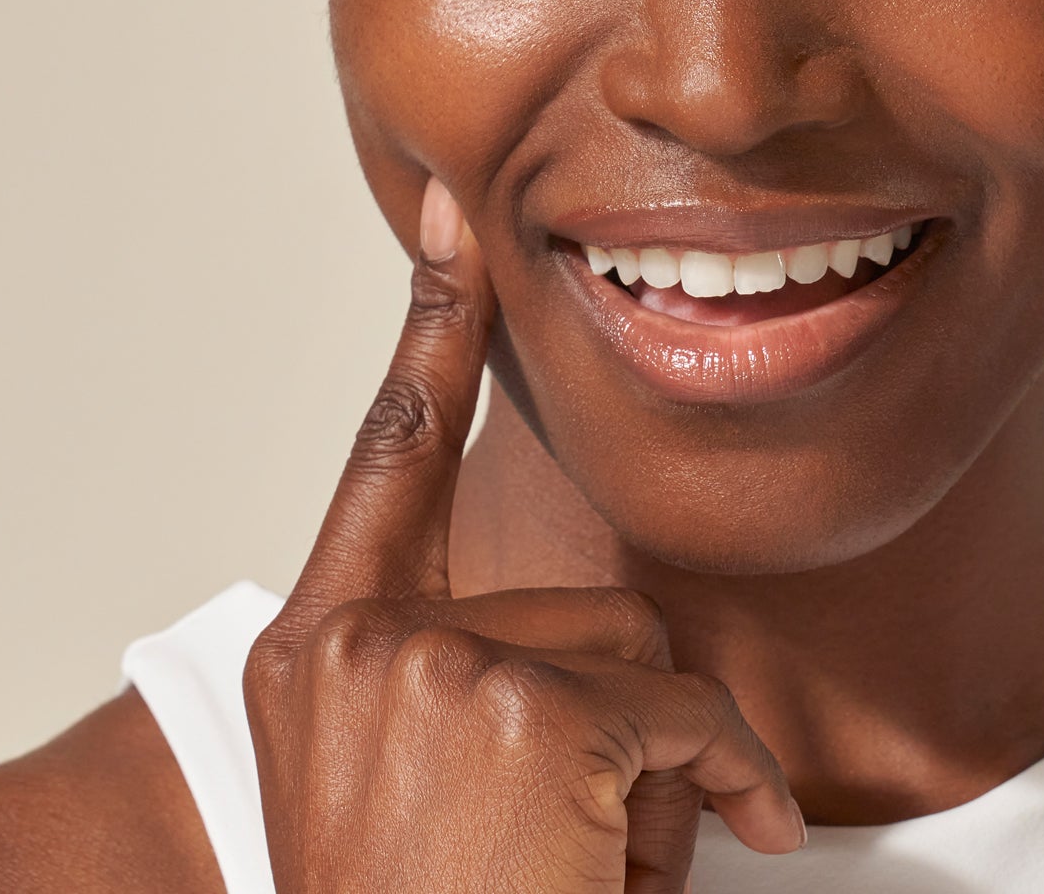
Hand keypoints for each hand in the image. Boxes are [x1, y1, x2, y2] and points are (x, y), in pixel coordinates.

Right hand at [242, 180, 804, 892]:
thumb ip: (483, 679)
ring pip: (641, 658)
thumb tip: (620, 654)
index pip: (390, 452)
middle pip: (583, 593)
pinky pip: (686, 720)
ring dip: (650, 777)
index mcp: (331, 647)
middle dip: (615, 716)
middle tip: (549, 839)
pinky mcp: (526, 715)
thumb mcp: (422, 782)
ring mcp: (439, 671)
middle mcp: (365, 641)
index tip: (450, 217)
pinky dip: (712, 794)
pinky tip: (629, 884)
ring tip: (570, 872)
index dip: (427, 324)